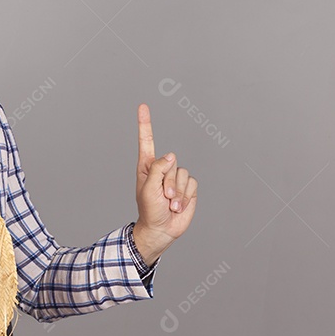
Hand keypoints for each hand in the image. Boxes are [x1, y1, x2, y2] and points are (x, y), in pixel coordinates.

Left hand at [134, 103, 197, 262]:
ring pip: (182, 173)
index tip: (142, 106)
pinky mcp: (188, 187)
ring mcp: (175, 177)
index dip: (145, 124)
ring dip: (177, 192)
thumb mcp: (148, 189)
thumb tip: (171, 155)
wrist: (162, 229)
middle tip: (163, 197)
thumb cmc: (149, 210)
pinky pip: (192, 183)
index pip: (146, 141)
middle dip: (168, 182)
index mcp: (147, 166)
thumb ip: (158, 169)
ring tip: (169, 203)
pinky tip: (178, 206)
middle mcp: (162, 169)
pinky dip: (186, 196)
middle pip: (171, 163)